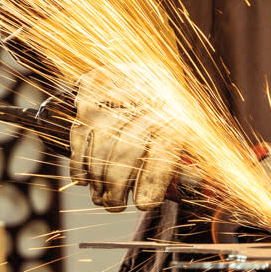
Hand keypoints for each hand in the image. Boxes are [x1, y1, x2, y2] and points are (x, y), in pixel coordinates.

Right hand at [69, 65, 184, 211]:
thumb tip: (191, 184)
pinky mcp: (91, 92)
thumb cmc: (168, 110)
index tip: (143, 204)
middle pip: (125, 153)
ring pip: (100, 146)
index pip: (162, 152)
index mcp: (175, 113)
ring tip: (100, 197)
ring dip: (97, 179)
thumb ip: (191, 163)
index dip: (150, 184)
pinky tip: (84, 179)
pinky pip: (80, 133)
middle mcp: (146, 100)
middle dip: (116, 187)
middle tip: (114, 205)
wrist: (146, 66)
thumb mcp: (189, 132)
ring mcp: (116, 95)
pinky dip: (79, 162)